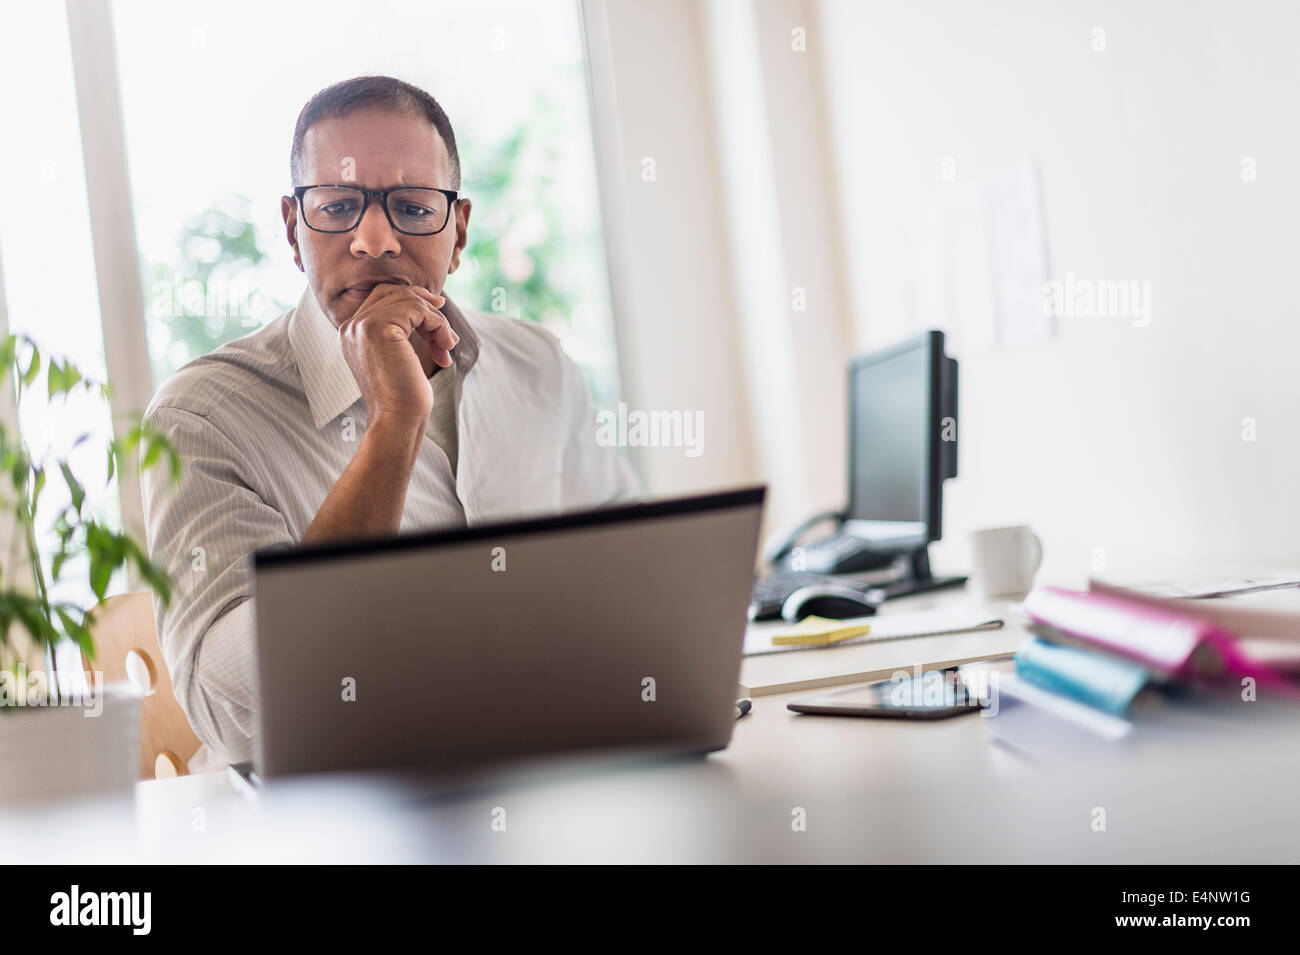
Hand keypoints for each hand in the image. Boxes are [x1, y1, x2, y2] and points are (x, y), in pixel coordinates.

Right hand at [338, 283, 458, 430]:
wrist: (397, 420)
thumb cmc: (403, 395)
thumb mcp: (400, 354)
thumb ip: (404, 328)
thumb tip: (433, 301)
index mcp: (352, 332)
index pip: (382, 296)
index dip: (412, 297)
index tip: (438, 308)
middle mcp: (351, 325)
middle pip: (393, 291)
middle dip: (425, 303)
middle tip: (445, 322)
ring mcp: (363, 325)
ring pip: (410, 301)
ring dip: (436, 321)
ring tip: (446, 346)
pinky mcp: (379, 328)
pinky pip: (418, 310)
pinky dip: (438, 325)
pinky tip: (443, 347)